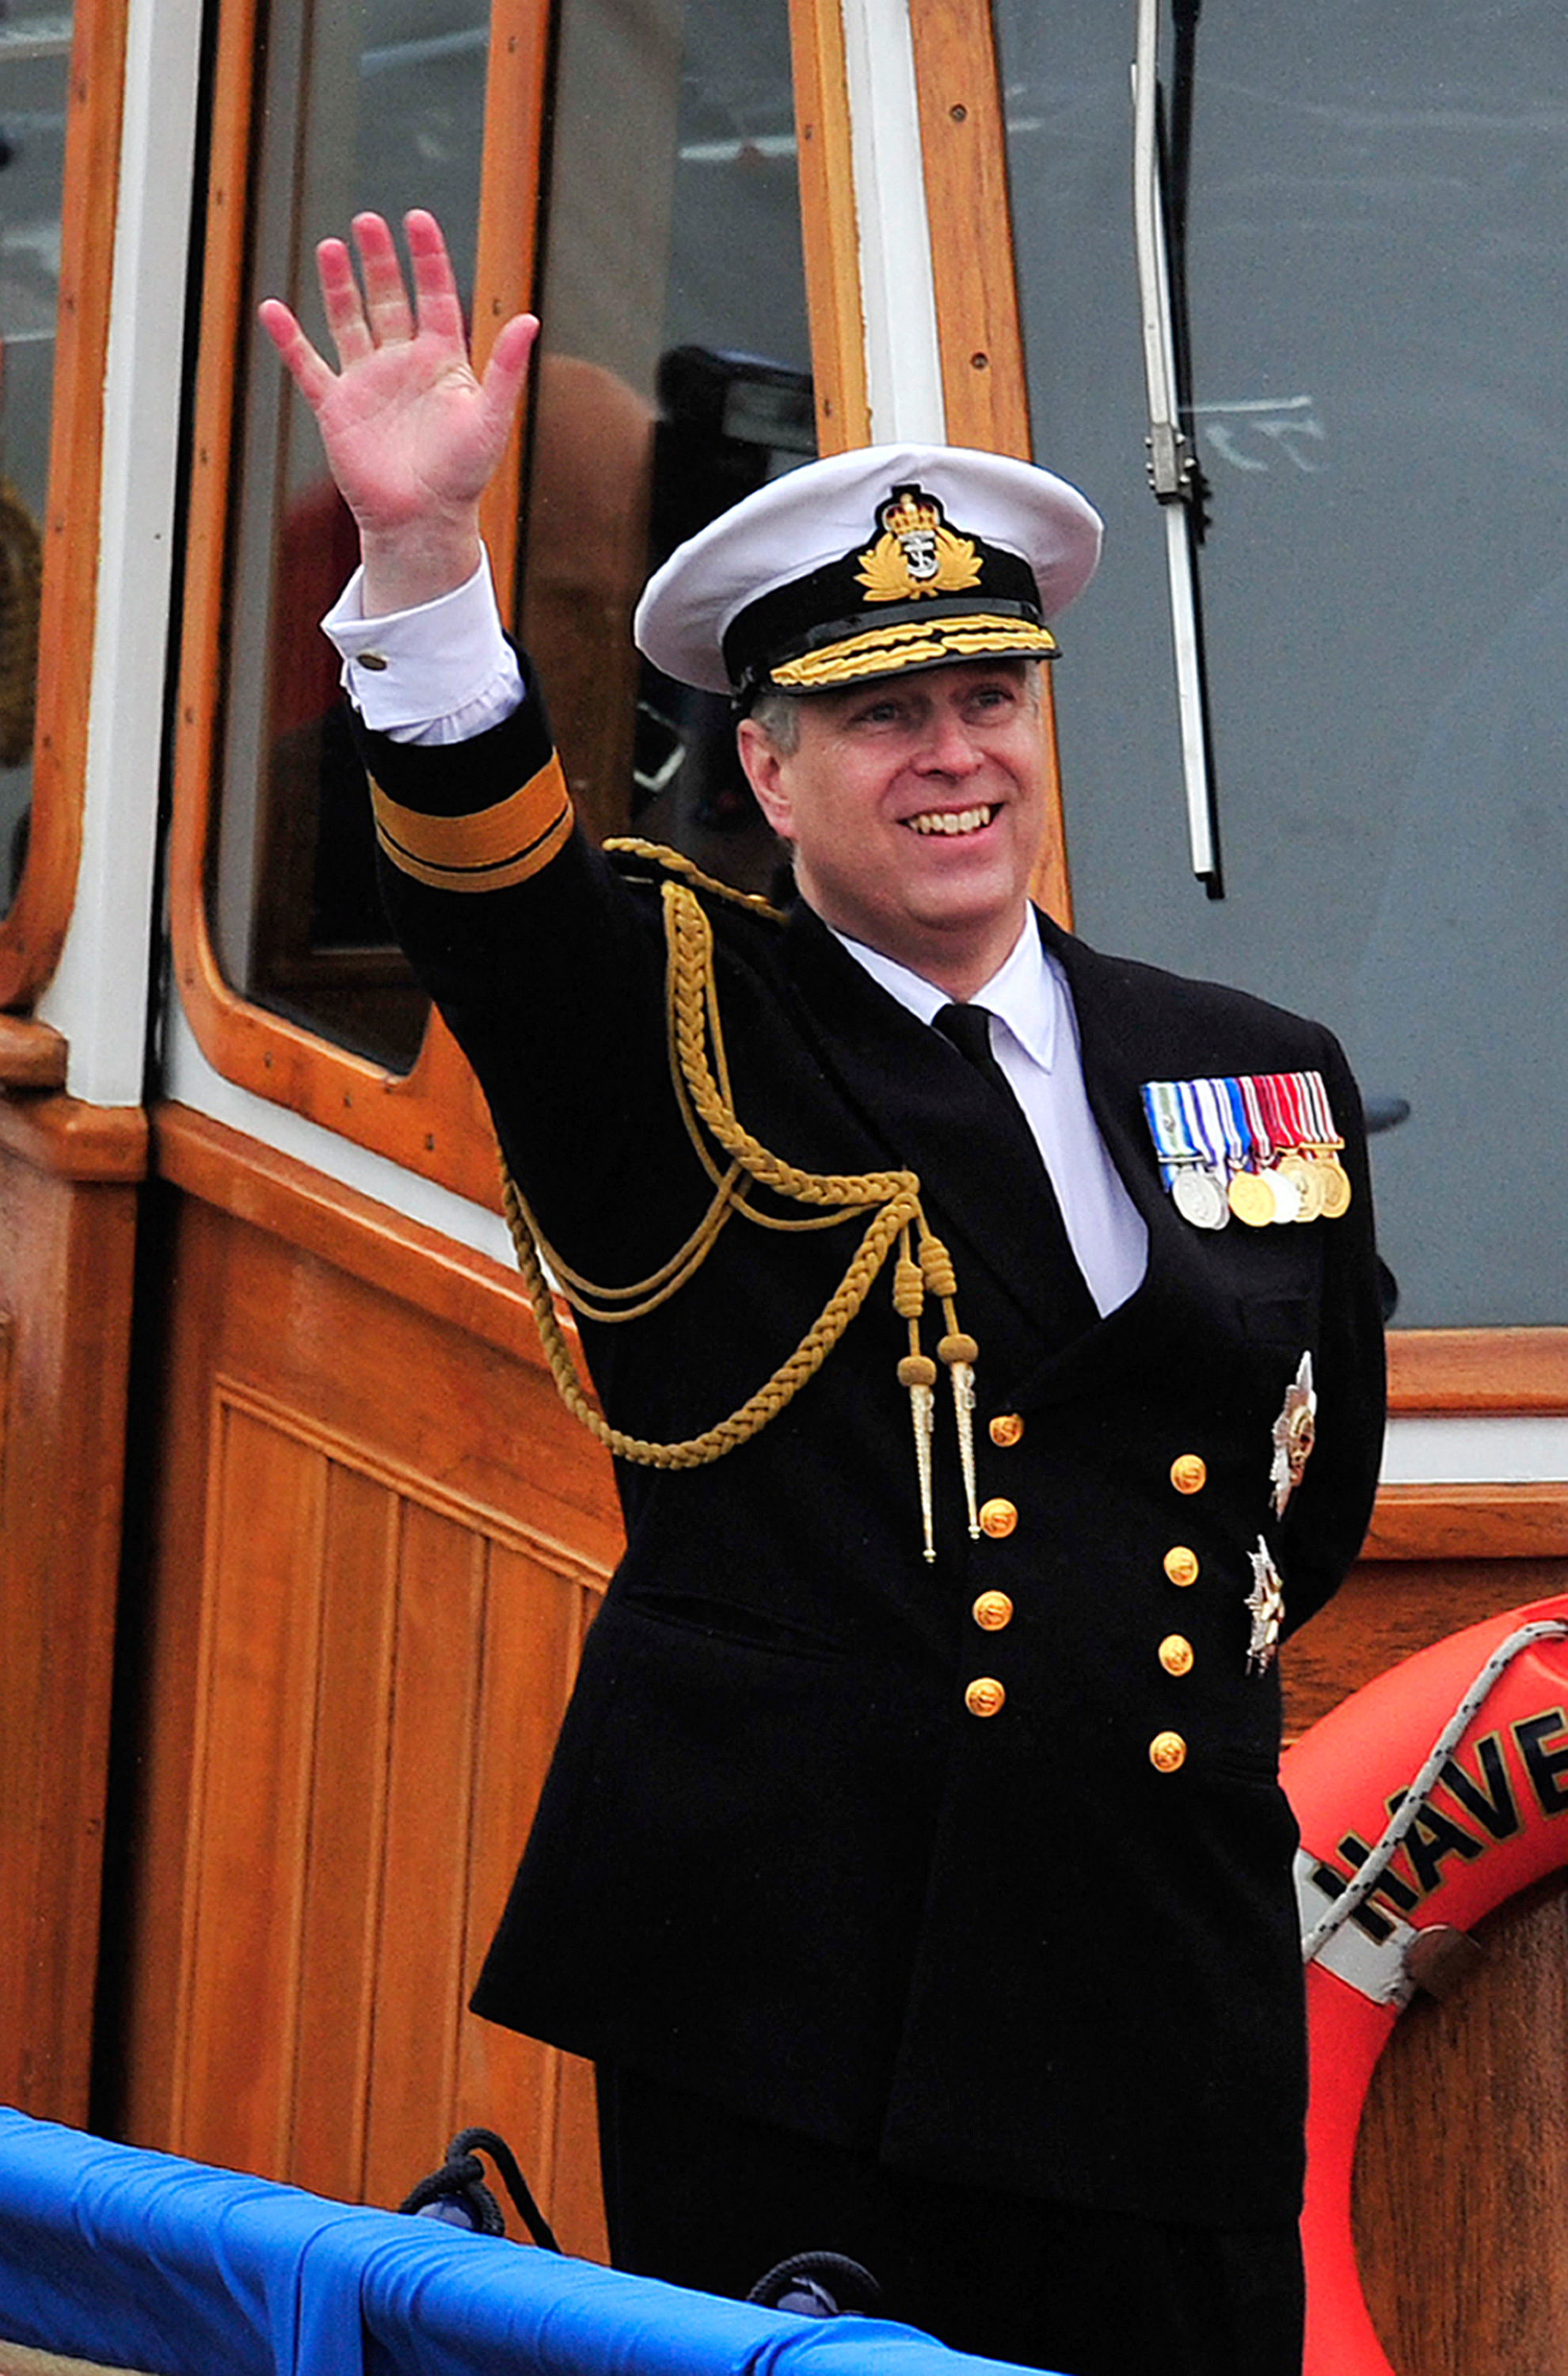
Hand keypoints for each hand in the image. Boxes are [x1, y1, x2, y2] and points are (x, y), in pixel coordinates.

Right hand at [258, 208, 537, 613]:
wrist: (422, 522)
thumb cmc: (462, 476)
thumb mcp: (490, 419)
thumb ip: (506, 369)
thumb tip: (530, 319)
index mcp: (443, 361)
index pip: (436, 295)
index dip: (428, 257)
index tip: (417, 218)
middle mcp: (403, 364)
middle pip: (389, 298)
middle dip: (380, 260)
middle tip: (368, 221)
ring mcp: (368, 383)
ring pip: (349, 321)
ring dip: (339, 286)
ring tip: (331, 246)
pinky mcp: (337, 409)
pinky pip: (308, 367)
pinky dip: (290, 340)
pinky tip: (272, 309)